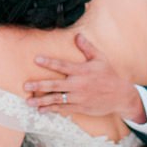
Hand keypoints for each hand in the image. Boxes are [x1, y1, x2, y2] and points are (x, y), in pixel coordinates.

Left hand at [24, 34, 146, 121]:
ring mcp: (78, 97)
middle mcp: (78, 84)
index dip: (49, 62)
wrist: (120, 95)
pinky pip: (64, 109)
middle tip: (26, 85)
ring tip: (29, 102)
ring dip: (42, 101)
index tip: (36, 59)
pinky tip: (41, 110)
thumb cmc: (109, 75)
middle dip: (39, 86)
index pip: (62, 65)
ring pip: (57, 99)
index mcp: (82, 71)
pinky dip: (52, 110)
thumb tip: (78, 36)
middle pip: (55, 85)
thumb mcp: (100, 59)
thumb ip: (87, 48)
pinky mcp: (80, 107)